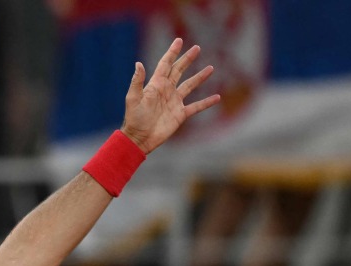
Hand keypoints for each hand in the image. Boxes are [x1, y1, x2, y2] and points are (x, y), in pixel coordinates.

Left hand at [120, 38, 219, 154]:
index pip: (165, 64)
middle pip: (179, 71)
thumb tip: (138, 63)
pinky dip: (206, 102)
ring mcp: (174, 102)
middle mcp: (166, 91)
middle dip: (187, 59)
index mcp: (156, 84)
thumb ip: (137, 81)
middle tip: (196, 48)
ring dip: (200, 77)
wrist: (139, 138)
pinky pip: (196, 106)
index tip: (179, 41)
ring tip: (211, 68)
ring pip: (190, 86)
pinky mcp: (180, 114)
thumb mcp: (133, 98)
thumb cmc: (134, 119)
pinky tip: (217, 97)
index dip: (172, 53)